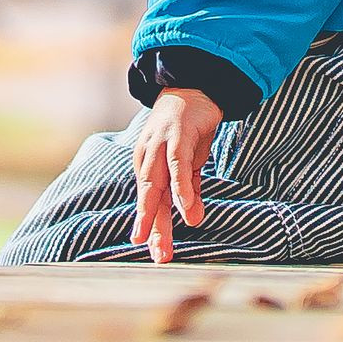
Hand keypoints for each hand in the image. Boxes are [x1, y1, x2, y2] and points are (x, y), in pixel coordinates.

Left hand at [128, 86, 219, 261]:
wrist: (193, 86)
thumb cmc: (188, 128)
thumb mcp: (190, 163)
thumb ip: (190, 189)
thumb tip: (193, 220)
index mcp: (150, 166)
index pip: (151, 202)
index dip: (154, 227)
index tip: (157, 253)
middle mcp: (149, 158)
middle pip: (149, 198)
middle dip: (151, 228)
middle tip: (158, 255)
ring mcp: (160, 146)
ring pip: (157, 185)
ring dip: (158, 214)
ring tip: (162, 241)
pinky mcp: (176, 135)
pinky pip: (176, 165)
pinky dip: (180, 187)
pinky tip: (186, 207)